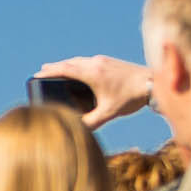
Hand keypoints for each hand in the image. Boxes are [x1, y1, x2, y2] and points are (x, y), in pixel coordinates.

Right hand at [31, 57, 152, 127]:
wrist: (153, 83)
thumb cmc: (131, 97)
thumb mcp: (108, 113)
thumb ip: (90, 122)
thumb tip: (76, 130)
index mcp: (93, 73)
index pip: (65, 69)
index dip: (49, 72)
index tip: (37, 74)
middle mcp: (96, 63)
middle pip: (70, 63)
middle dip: (55, 67)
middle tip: (42, 70)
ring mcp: (104, 61)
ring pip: (79, 61)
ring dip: (67, 65)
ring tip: (57, 68)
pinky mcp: (111, 62)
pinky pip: (88, 61)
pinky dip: (78, 65)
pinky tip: (80, 70)